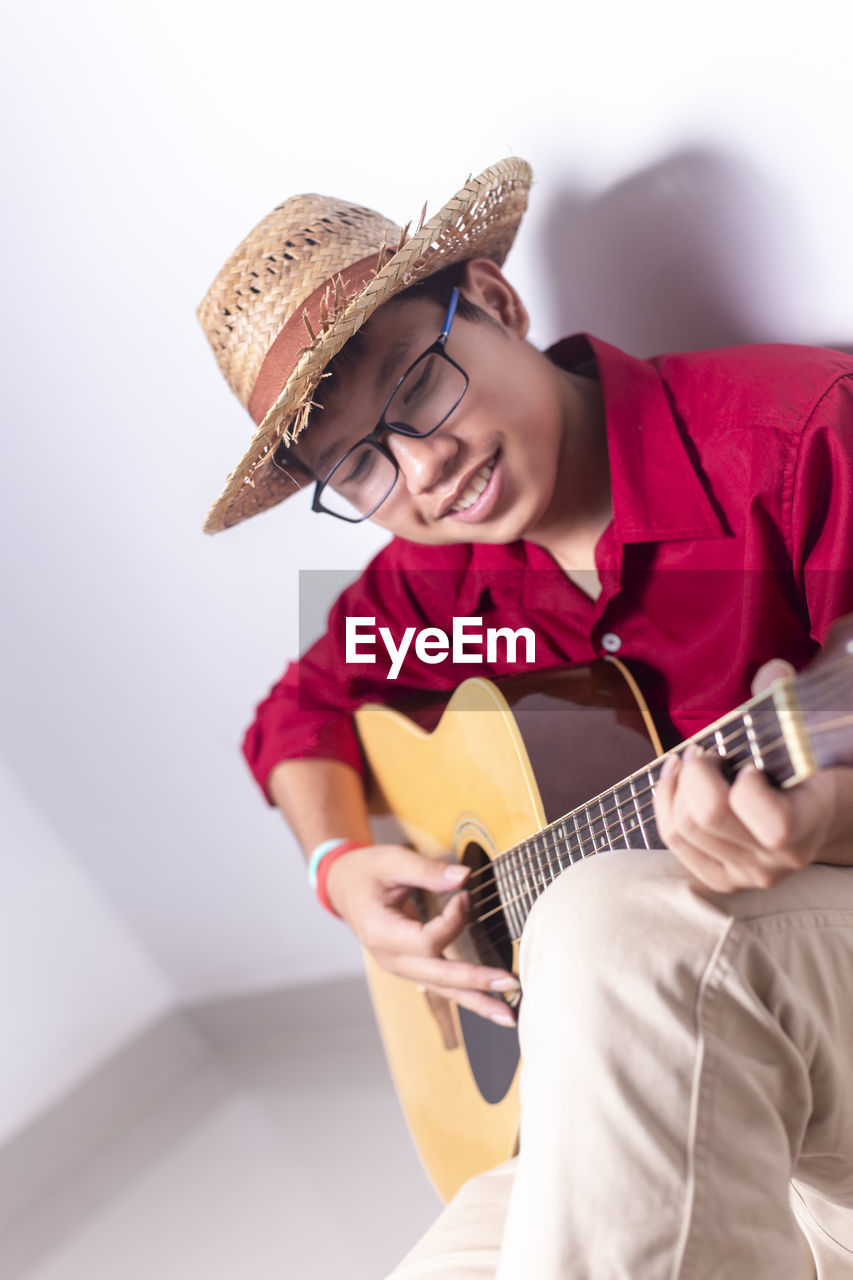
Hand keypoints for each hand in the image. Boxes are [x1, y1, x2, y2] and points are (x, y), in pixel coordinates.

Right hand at [326, 843, 518, 1024]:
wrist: (343, 886)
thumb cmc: (366, 871)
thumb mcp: (392, 861)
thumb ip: (427, 871)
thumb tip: (464, 877)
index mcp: (381, 933)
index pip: (428, 940)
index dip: (454, 920)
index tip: (465, 896)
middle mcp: (390, 958)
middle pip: (438, 977)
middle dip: (476, 981)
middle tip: (509, 982)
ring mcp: (400, 967)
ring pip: (442, 989)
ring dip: (477, 1001)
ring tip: (508, 1014)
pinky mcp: (411, 967)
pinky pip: (441, 985)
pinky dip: (466, 994)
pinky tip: (489, 1003)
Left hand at [653, 659, 852, 892]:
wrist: (828, 816)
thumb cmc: (816, 766)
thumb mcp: (815, 733)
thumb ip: (792, 702)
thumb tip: (773, 671)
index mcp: (808, 828)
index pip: (771, 824)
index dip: (749, 786)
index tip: (751, 763)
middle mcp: (776, 862)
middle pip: (707, 818)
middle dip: (697, 773)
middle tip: (706, 752)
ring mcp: (746, 876)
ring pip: (681, 831)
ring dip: (675, 786)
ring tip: (690, 762)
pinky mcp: (720, 878)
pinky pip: (673, 842)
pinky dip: (666, 805)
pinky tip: (677, 780)